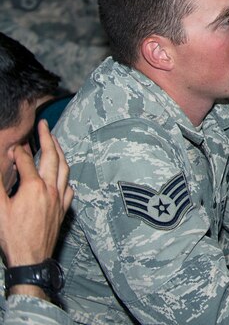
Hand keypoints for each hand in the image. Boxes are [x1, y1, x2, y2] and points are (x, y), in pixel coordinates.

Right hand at [0, 120, 72, 299]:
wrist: (31, 258)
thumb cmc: (12, 236)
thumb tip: (0, 167)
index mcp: (34, 187)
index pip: (27, 160)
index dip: (18, 151)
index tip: (13, 145)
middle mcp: (51, 189)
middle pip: (52, 157)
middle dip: (48, 138)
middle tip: (43, 125)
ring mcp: (60, 198)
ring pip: (64, 169)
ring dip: (60, 152)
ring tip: (55, 142)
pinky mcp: (63, 208)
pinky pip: (68, 186)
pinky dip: (65, 175)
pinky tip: (62, 174)